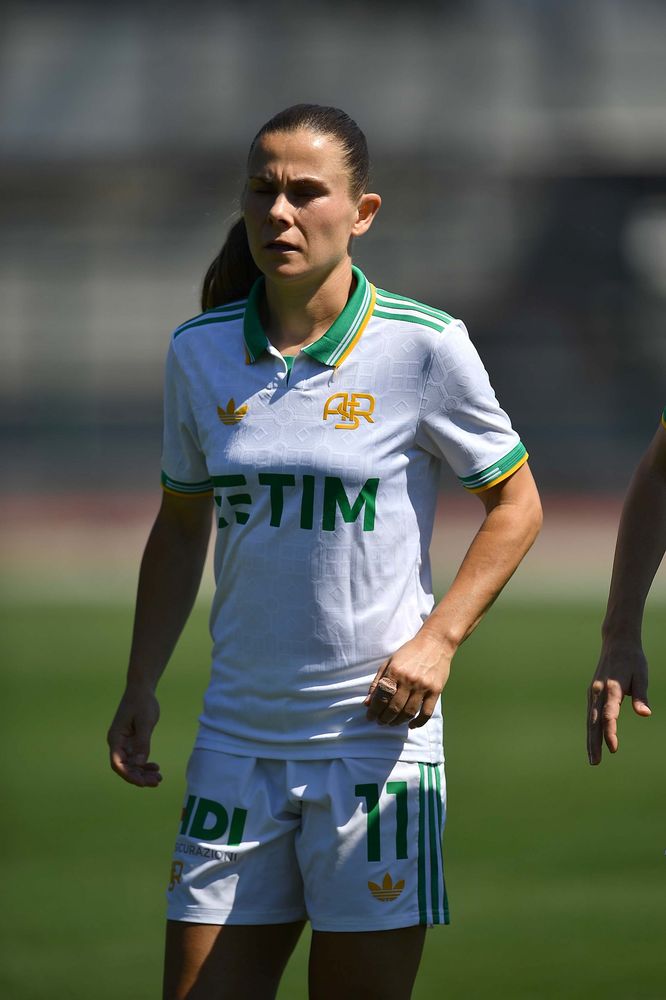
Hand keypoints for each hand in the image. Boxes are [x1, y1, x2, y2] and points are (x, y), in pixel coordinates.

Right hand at [107, 688, 161, 786]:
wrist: (142, 689)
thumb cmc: (142, 703)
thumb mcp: (145, 722)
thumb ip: (142, 742)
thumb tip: (140, 763)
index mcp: (115, 738)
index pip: (117, 763)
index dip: (128, 775)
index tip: (142, 783)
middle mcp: (117, 742)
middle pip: (125, 766)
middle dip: (139, 776)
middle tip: (156, 782)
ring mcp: (124, 743)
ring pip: (131, 764)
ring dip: (143, 772)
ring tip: (158, 778)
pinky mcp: (132, 741)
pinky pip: (136, 757)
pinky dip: (145, 764)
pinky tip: (155, 767)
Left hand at [364, 631, 451, 728]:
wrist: (435, 642)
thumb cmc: (409, 652)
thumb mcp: (389, 662)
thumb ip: (377, 682)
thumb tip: (367, 703)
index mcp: (395, 672)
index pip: (381, 697)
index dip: (374, 710)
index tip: (370, 717)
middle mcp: (408, 680)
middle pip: (394, 708)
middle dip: (384, 718)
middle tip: (380, 722)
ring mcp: (423, 686)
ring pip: (408, 712)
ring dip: (398, 722)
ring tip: (392, 723)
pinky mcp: (435, 691)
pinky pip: (426, 713)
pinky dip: (418, 722)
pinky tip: (411, 725)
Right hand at [587, 640, 650, 764]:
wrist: (616, 642)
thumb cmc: (633, 660)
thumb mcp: (642, 675)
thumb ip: (641, 696)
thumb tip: (645, 714)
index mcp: (612, 688)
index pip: (609, 714)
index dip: (610, 732)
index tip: (613, 749)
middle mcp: (598, 691)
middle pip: (594, 721)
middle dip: (594, 742)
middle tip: (595, 762)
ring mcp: (593, 692)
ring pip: (589, 720)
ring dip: (590, 740)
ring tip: (593, 759)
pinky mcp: (592, 693)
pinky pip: (590, 714)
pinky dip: (590, 730)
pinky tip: (592, 742)